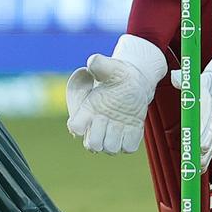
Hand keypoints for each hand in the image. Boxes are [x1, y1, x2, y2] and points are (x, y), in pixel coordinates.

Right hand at [66, 34, 166, 153]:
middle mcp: (97, 124)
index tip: (96, 113)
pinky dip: (131, 139)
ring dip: (118, 139)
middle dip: (102, 136)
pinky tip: (132, 126)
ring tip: (122, 123)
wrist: (135, 83)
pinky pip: (129, 148)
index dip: (81, 126)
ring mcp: (113, 133)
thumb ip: (99, 64)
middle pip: (93, 145)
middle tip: (110, 119)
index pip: (75, 127)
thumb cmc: (118, 74)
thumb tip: (92, 62)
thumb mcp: (110, 67)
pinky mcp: (128, 137)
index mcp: (88, 108)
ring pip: (111, 149)